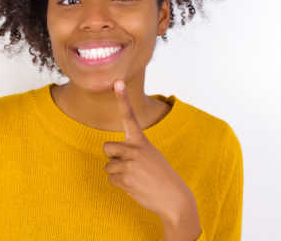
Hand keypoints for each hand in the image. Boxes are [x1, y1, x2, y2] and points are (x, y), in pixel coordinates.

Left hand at [102, 79, 196, 222]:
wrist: (174, 198)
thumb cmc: (159, 174)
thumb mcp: (150, 154)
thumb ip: (132, 149)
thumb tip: (111, 152)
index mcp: (141, 140)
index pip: (129, 116)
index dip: (122, 98)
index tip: (117, 81)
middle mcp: (134, 148)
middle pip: (107, 147)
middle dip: (113, 157)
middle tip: (128, 165)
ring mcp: (129, 164)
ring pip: (108, 166)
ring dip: (118, 174)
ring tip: (136, 177)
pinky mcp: (126, 179)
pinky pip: (111, 179)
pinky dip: (120, 184)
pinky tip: (135, 186)